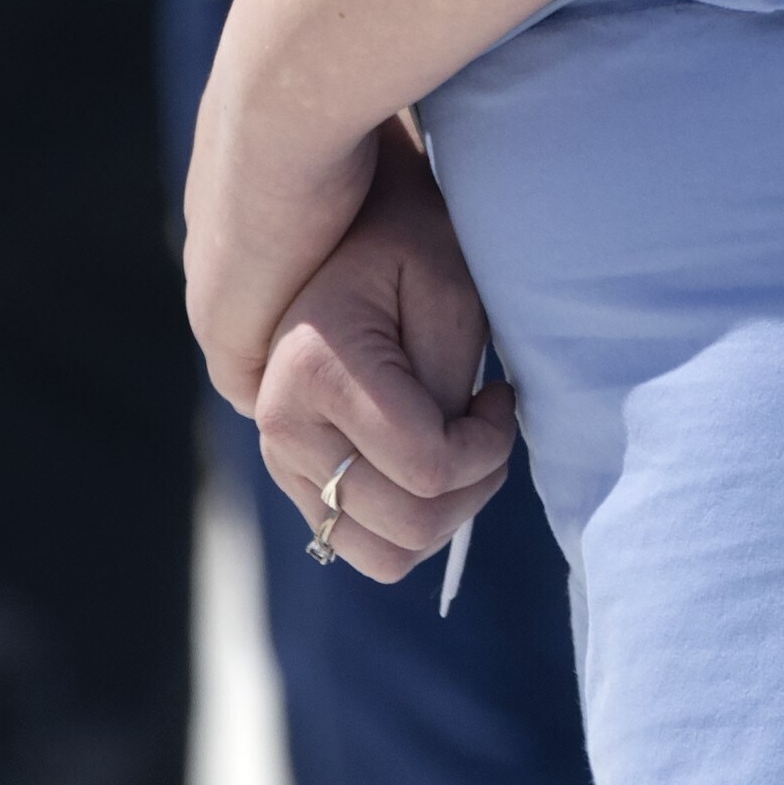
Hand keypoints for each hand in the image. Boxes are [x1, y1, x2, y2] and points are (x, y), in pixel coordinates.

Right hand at [240, 131, 524, 586]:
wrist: (346, 229)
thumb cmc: (410, 246)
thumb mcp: (450, 294)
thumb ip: (450, 384)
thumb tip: (448, 468)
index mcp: (316, 372)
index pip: (428, 468)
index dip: (490, 447)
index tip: (503, 395)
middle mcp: (281, 427)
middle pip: (406, 528)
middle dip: (472, 488)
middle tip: (491, 425)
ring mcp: (280, 458)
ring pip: (384, 555)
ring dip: (444, 517)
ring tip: (464, 446)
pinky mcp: (293, 475)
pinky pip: (362, 540)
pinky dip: (412, 520)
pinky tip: (431, 456)